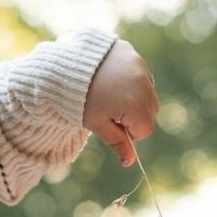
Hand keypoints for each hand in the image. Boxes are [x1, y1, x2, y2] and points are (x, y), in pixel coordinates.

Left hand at [83, 39, 158, 164]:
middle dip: (134, 114)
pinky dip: (132, 79)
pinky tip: (112, 78)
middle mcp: (144, 85)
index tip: (110, 123)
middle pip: (150, 111)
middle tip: (109, 109)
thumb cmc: (81, 100)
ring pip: (148, 92)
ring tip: (110, 93)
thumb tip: (129, 162)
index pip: (144, 130)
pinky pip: (141, 73)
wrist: (66, 67)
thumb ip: (117, 142)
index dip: (127, 132)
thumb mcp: (97, 124)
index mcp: (135, 106)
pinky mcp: (133, 54)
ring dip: (135, 97)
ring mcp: (140, 66)